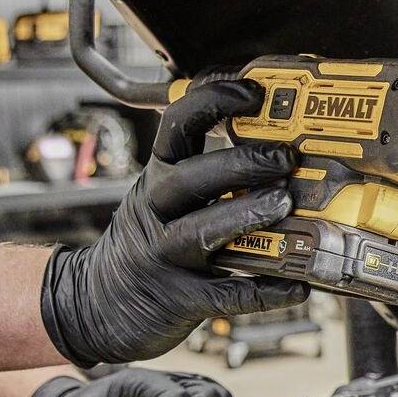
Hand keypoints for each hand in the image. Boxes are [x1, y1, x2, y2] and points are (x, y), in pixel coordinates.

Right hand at [38, 79, 305, 367]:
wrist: (99, 304)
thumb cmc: (151, 242)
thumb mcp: (163, 196)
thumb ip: (206, 170)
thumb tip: (277, 139)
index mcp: (158, 177)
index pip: (176, 126)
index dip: (212, 103)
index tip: (253, 92)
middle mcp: (157, 211)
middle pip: (189, 178)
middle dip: (239, 164)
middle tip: (284, 158)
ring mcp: (166, 257)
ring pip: (201, 233)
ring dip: (244, 215)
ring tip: (284, 205)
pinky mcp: (182, 300)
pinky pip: (226, 295)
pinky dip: (264, 291)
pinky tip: (297, 285)